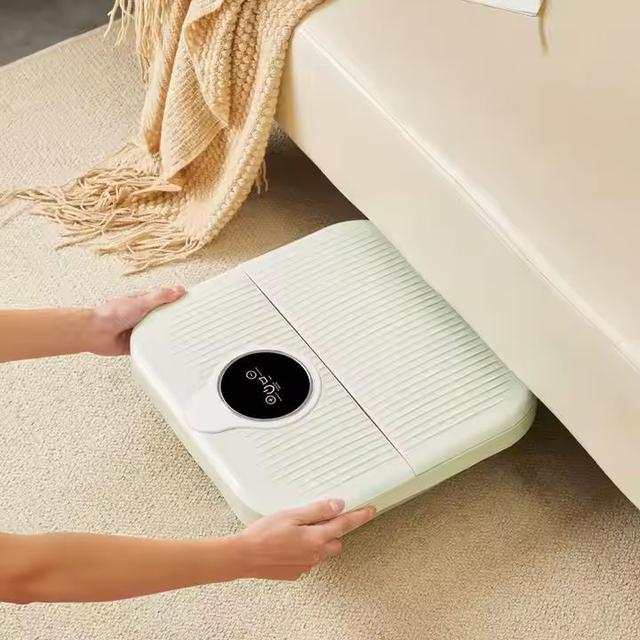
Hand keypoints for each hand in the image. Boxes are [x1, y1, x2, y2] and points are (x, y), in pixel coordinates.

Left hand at [88, 287, 185, 355]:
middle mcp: (144, 316)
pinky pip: (151, 347)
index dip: (179, 302)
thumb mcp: (140, 302)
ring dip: (166, 336)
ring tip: (183, 339)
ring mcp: (141, 330)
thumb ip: (160, 297)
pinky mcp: (137, 344)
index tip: (193, 304)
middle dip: (176, 321)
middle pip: (165, 318)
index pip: (167, 300)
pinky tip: (166, 351)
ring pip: (160, 333)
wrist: (95, 333)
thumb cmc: (112, 314)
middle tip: (192, 324)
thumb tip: (178, 290)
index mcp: (145, 302)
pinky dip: (157, 349)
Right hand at [234, 500, 375, 580]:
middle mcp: (315, 554)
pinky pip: (307, 559)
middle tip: (316, 518)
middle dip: (332, 530)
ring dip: (317, 540)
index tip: (371, 511)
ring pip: (321, 551)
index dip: (359, 516)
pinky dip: (303, 551)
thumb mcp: (292, 515)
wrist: (244, 556)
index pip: (344, 525)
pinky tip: (287, 544)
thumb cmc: (265, 533)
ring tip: (296, 530)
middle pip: (335, 540)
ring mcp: (306, 565)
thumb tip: (339, 505)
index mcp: (316, 538)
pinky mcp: (295, 572)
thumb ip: (318, 511)